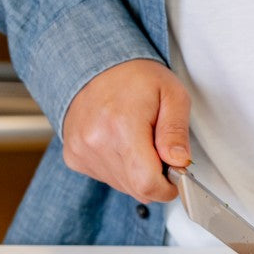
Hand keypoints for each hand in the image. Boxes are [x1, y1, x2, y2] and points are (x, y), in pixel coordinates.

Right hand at [61, 59, 190, 201]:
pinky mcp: (74, 156)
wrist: (96, 65)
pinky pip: (106, 178)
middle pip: (137, 188)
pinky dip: (119, 168)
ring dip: (137, 173)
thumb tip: (179, 162)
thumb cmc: (137, 78)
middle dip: (155, 177)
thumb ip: (177, 131)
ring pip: (123, 186)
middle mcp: (96, 141)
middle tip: (159, 149)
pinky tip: (119, 143)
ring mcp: (81, 150)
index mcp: (123, 126)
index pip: (147, 183)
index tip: (175, 175)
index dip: (167, 188)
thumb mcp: (173, 94)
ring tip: (137, 141)